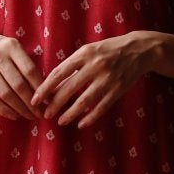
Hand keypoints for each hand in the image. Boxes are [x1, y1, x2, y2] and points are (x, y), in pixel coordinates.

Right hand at [0, 29, 42, 121]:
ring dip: (20, 109)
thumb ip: (26, 64)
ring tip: (30, 116)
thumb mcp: (14, 48)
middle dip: (32, 103)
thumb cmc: (0, 48)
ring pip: (6, 94)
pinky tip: (14, 115)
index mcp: (12, 47)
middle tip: (41, 113)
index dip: (40, 88)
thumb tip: (44, 89)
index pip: (29, 70)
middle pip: (18, 85)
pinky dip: (4, 110)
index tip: (49, 101)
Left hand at [31, 33, 162, 128]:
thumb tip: (53, 85)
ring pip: (84, 101)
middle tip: (45, 114)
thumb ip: (73, 66)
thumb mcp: (89, 51)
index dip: (45, 88)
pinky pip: (101, 107)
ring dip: (70, 113)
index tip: (35, 99)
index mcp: (84, 54)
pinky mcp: (118, 89)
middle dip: (55, 104)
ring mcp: (107, 79)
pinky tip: (81, 124)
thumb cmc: (108, 50)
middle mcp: (95, 66)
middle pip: (69, 89)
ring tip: (60, 121)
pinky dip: (90, 117)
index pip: (59, 73)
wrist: (139, 50)